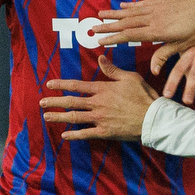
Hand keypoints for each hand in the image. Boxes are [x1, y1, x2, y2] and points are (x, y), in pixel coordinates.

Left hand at [40, 55, 157, 140]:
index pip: (77, 85)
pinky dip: (74, 135)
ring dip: (59, 117)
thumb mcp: (130, 78)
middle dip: (54, 101)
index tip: (49, 84)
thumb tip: (100, 59)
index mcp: (102, 89)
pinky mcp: (105, 132)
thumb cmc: (144, 96)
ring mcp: (100, 119)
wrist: (153, 118)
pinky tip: (64, 135)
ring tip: (46, 116)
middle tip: (41, 102)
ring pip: (74, 117)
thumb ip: (112, 70)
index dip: (61, 84)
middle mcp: (97, 104)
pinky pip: (85, 134)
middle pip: (71, 102)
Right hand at [95, 0, 194, 62]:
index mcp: (156, 31)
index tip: (100, 40)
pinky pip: (142, 4)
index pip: (129, 35)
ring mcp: (156, 8)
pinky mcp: (161, 2)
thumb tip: (153, 70)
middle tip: (92, 28)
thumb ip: (165, 55)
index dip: (114, 38)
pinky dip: (130, 6)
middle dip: (107, 26)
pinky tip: (122, 6)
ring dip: (114, 14)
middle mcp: (152, 18)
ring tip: (100, 14)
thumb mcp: (182, 46)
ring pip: (130, 12)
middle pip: (125, 22)